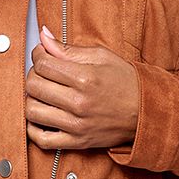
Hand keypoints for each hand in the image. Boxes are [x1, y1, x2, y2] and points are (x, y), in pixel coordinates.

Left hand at [25, 25, 140, 151]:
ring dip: (32, 99)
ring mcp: (76, 125)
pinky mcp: (76, 142)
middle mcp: (78, 103)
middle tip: (43, 73)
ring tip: (43, 94)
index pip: (42, 64)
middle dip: (34, 75)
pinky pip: (42, 139)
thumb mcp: (102, 57)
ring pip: (32, 111)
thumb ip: (69, 49)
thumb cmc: (126, 82)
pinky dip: (33, 128)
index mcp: (85, 78)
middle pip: (34, 86)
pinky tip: (41, 117)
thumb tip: (43, 37)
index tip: (42, 55)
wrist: (147, 112)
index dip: (38, 55)